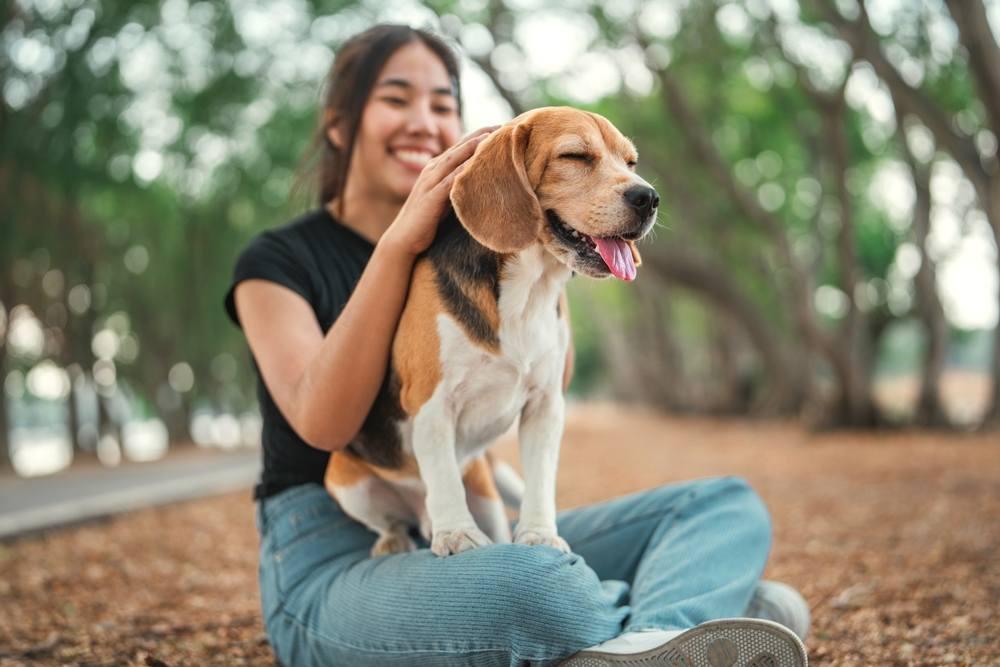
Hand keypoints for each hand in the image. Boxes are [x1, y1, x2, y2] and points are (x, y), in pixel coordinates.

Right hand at [381, 125, 498, 256]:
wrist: (403, 239)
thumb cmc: (426, 221)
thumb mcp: (444, 198)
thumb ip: (457, 186)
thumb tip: (479, 182)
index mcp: (435, 168)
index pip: (460, 146)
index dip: (479, 135)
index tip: (500, 128)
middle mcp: (432, 170)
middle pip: (459, 147)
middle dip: (481, 135)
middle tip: (503, 126)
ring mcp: (430, 182)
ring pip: (454, 159)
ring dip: (473, 147)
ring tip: (493, 138)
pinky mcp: (431, 197)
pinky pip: (450, 181)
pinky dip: (464, 171)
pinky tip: (479, 165)